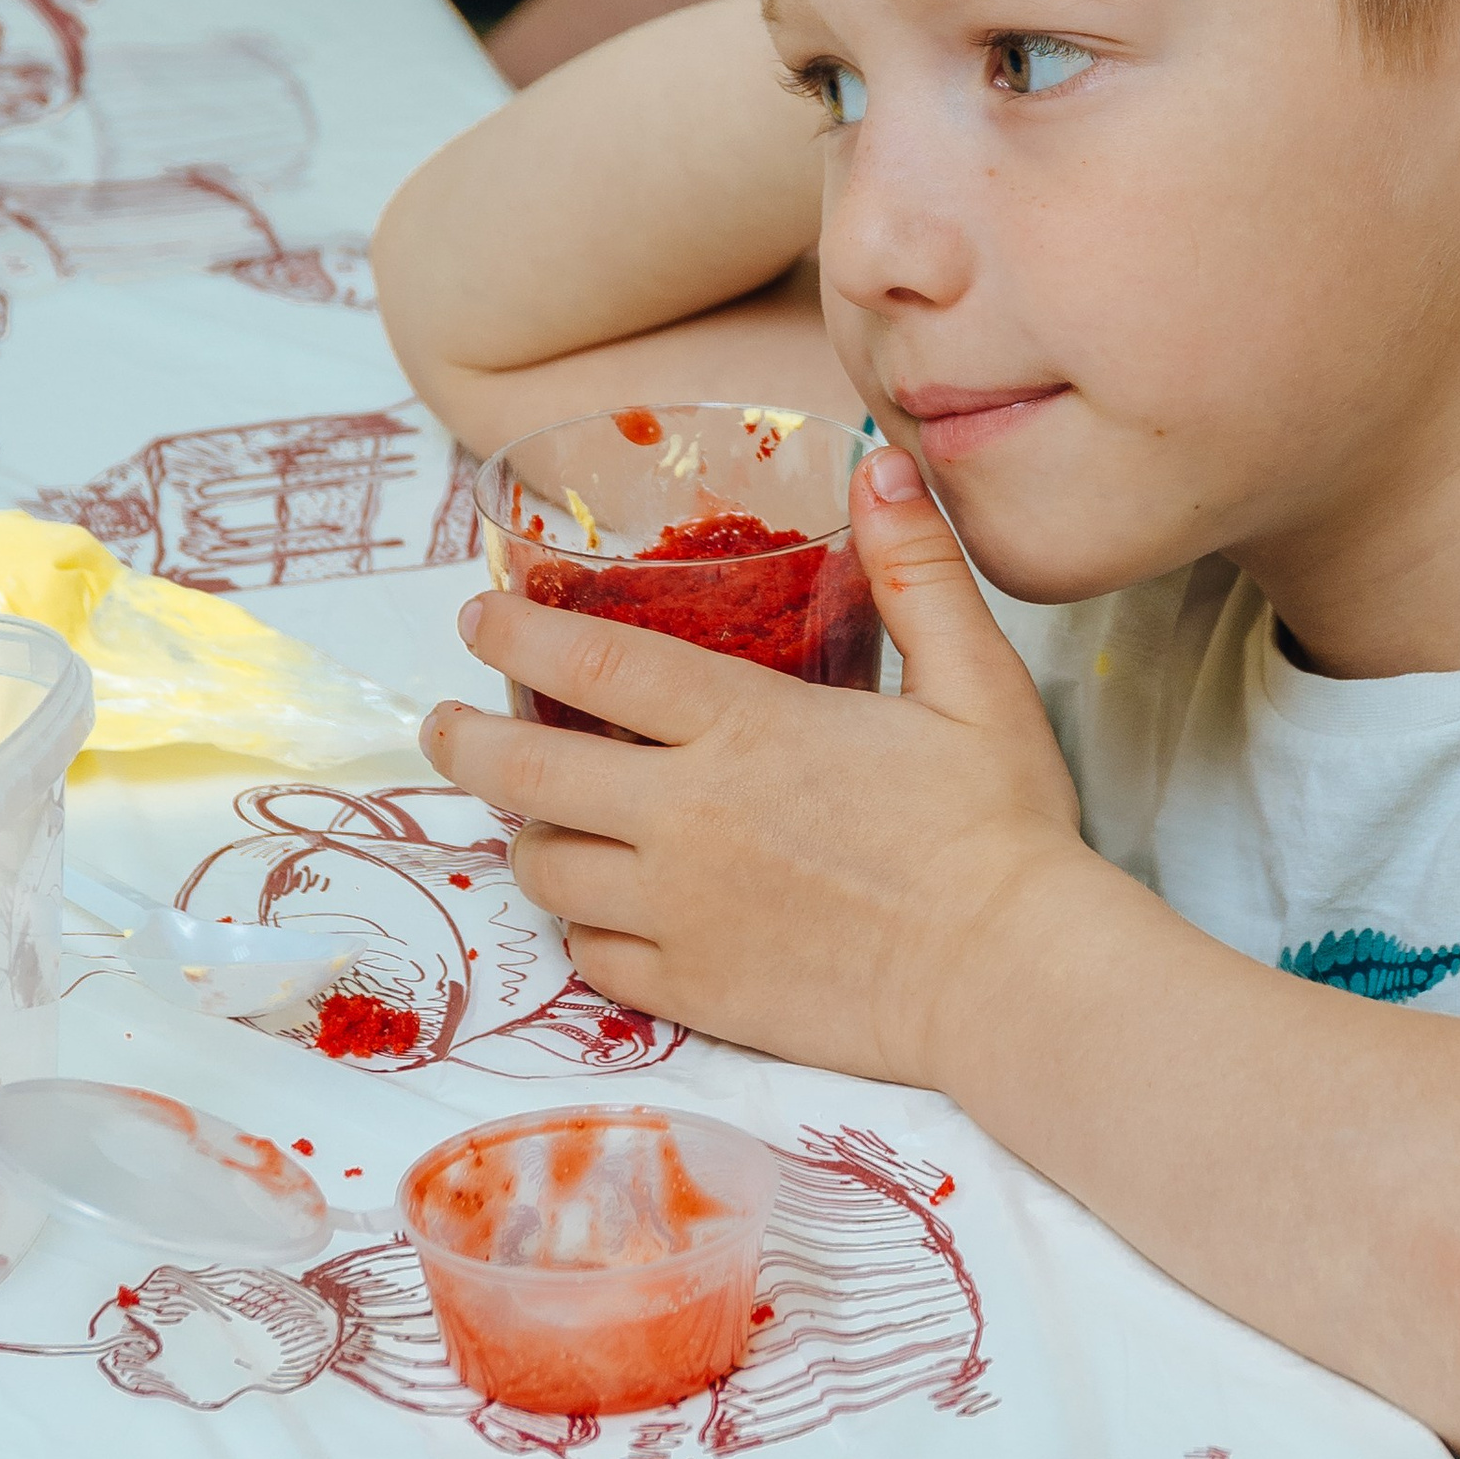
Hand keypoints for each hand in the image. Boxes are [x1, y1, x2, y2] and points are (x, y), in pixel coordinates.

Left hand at [420, 448, 1089, 1076]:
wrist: (1011, 978)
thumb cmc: (1001, 831)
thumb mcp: (977, 682)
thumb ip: (919, 573)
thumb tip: (883, 468)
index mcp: (745, 728)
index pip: (591, 660)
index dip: (516, 631)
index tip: (478, 615)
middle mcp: (686, 818)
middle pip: (526, 771)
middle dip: (466, 741)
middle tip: (447, 726)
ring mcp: (680, 913)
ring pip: (547, 870)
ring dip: (531, 835)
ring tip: (541, 817)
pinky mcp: (694, 990)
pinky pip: (591, 956)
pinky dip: (583, 927)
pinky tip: (605, 911)